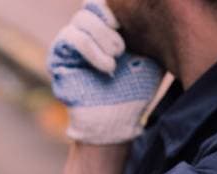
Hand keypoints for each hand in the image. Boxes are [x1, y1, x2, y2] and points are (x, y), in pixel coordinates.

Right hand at [48, 0, 163, 143]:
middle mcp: (87, 31)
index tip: (128, 22)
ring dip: (101, 37)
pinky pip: (71, 38)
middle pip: (92, 6)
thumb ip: (148, 30)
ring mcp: (70, 42)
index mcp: (108, 26)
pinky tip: (107, 67)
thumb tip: (158, 6)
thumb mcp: (149, 54)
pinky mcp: (58, 56)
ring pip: (81, 19)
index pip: (104, 2)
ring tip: (116, 59)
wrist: (114, 119)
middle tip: (122, 48)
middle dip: (109, 24)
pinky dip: (91, 50)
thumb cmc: (134, 89)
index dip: (115, 5)